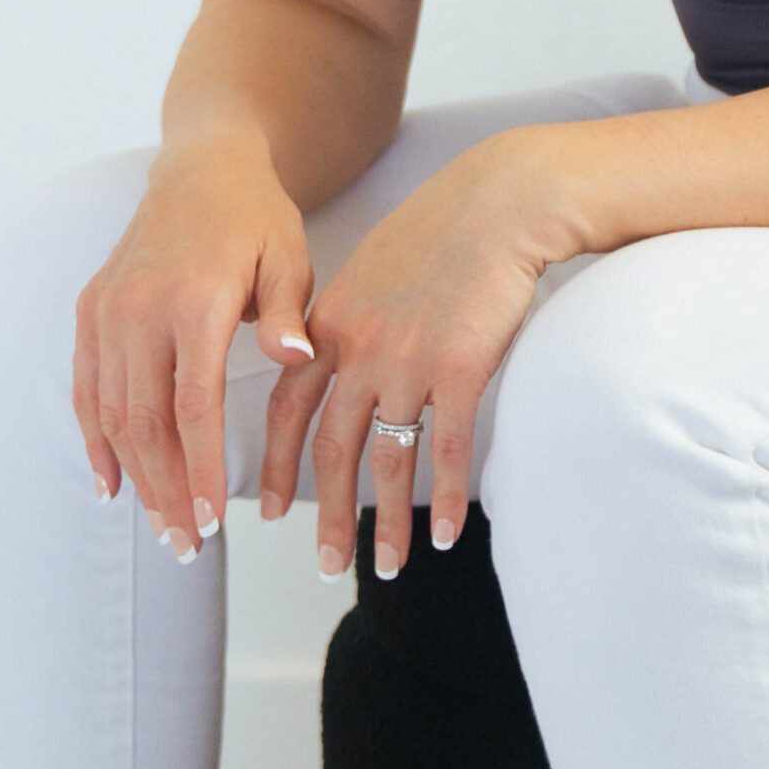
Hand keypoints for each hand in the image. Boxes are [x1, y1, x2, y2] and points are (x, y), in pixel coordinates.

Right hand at [73, 132, 319, 556]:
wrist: (201, 168)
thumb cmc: (257, 220)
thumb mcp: (288, 257)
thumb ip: (288, 312)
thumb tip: (292, 357)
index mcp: (194, 299)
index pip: (192, 405)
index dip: (201, 468)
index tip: (212, 521)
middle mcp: (140, 308)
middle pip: (144, 422)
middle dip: (166, 490)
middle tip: (188, 545)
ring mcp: (108, 310)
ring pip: (110, 413)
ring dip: (133, 476)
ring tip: (161, 525)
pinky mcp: (90, 310)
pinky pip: (85, 387)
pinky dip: (94, 439)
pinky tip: (110, 484)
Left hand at [262, 126, 596, 578]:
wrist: (498, 201)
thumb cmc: (443, 229)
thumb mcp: (373, 268)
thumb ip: (348, 319)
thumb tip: (337, 360)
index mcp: (330, 325)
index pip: (288, 408)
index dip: (277, 464)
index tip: (269, 511)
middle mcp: (359, 349)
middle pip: (331, 450)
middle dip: (326, 515)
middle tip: (324, 564)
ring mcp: (407, 361)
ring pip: (387, 460)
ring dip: (384, 522)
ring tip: (387, 566)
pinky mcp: (459, 368)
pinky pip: (446, 450)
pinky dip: (444, 499)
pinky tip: (445, 534)